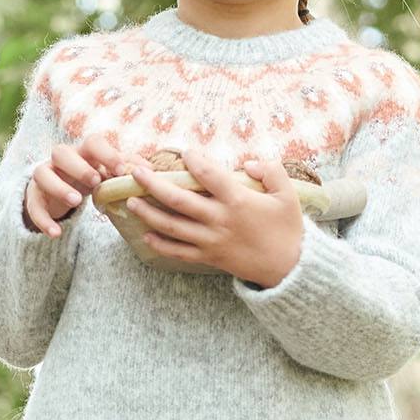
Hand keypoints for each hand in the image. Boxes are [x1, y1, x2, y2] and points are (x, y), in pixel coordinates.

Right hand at [22, 133, 123, 236]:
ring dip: (59, 187)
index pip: (93, 142)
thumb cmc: (90, 178)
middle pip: (62, 152)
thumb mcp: (107, 173)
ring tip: (76, 202)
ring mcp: (45, 176)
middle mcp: (61, 160)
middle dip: (80, 166)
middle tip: (96, 181)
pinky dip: (44, 220)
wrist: (59, 192)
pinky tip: (56, 233)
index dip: (107, 154)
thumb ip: (126, 169)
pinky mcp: (34, 196)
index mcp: (84, 152)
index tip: (122, 171)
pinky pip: (34, 206)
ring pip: (43, 173)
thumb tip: (150, 170)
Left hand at [121, 148, 304, 285]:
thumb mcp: (288, 194)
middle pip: (178, 200)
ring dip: (149, 213)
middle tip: (135, 172)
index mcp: (237, 200)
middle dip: (153, 184)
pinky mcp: (209, 257)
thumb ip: (271, 171)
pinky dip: (161, 244)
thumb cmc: (288, 228)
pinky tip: (146, 235)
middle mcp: (219, 220)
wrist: (289, 267)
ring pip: (172, 226)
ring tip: (130, 202)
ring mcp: (211, 240)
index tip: (185, 151)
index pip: (208, 175)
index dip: (194, 160)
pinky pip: (179, 252)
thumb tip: (249, 163)